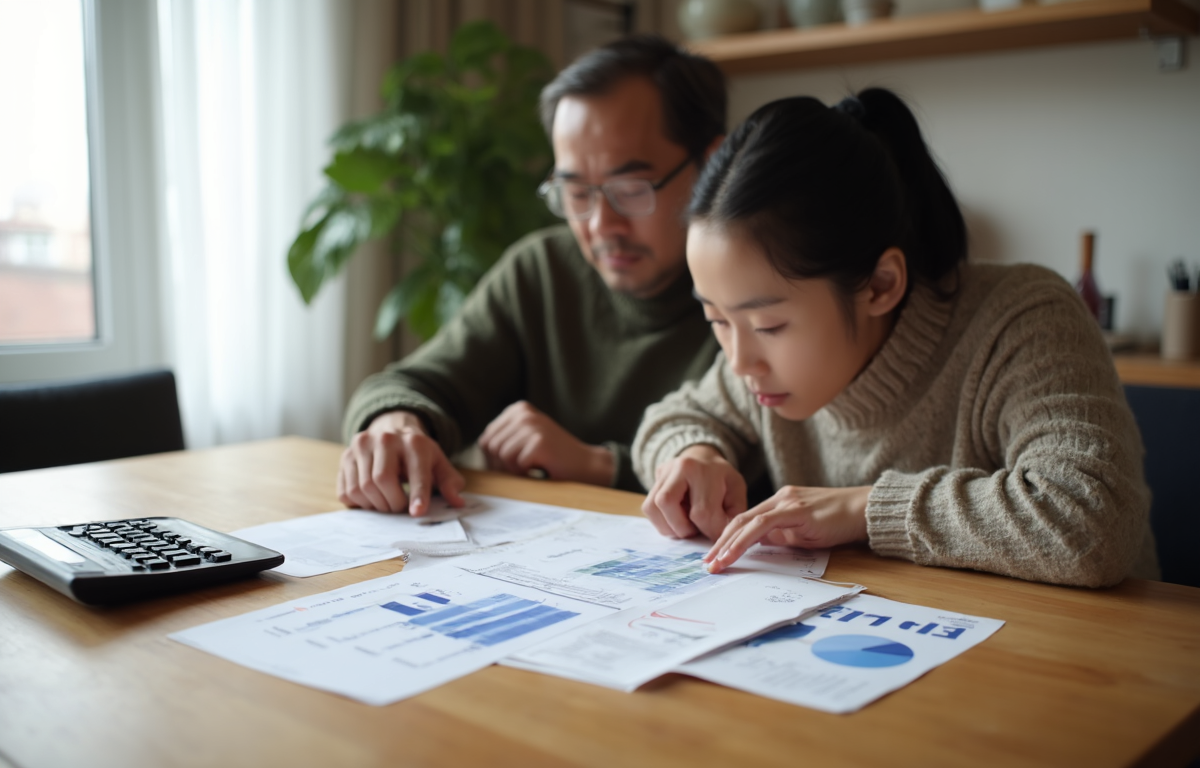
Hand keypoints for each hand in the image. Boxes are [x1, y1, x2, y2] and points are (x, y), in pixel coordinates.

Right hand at [337, 410, 465, 514]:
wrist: (391, 431)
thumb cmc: (418, 454)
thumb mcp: (438, 464)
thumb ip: (450, 482)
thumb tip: (457, 502)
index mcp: (414, 442)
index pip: (416, 472)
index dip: (417, 494)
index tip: (417, 513)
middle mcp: (385, 439)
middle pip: (382, 480)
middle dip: (392, 503)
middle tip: (399, 508)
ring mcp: (361, 446)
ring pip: (362, 488)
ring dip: (375, 505)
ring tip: (386, 502)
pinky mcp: (345, 456)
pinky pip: (346, 491)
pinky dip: (358, 503)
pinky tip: (371, 498)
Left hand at [477, 401, 613, 485]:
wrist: (587, 465)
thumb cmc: (553, 457)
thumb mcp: (525, 439)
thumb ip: (503, 439)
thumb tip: (478, 450)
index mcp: (518, 409)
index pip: (486, 439)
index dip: (495, 459)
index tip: (516, 463)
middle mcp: (524, 413)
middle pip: (490, 447)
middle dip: (503, 465)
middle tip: (525, 468)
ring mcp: (532, 426)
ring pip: (501, 456)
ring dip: (516, 469)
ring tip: (535, 466)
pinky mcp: (539, 442)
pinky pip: (516, 465)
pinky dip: (527, 473)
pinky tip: (543, 467)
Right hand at [642, 444, 746, 540]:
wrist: (703, 458)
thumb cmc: (721, 479)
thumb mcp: (736, 492)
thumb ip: (731, 515)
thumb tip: (718, 540)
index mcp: (703, 470)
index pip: (702, 511)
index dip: (710, 531)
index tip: (717, 534)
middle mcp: (678, 467)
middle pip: (667, 503)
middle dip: (683, 528)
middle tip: (697, 530)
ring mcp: (662, 473)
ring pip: (653, 507)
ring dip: (669, 527)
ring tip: (687, 526)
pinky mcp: (653, 481)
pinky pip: (649, 509)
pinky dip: (662, 522)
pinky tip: (677, 519)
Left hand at [703, 485, 870, 572]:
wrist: (866, 510)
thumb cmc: (839, 522)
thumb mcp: (803, 532)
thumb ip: (781, 535)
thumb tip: (759, 546)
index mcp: (779, 503)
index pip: (744, 521)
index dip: (726, 539)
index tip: (715, 557)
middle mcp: (779, 499)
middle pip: (738, 520)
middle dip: (719, 543)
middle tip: (707, 564)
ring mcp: (786, 502)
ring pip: (746, 522)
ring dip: (727, 544)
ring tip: (716, 563)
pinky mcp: (796, 510)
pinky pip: (763, 525)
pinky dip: (744, 540)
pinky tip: (735, 553)